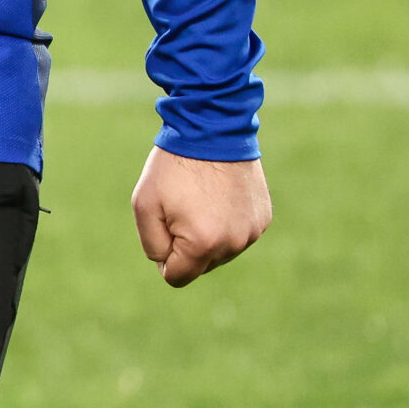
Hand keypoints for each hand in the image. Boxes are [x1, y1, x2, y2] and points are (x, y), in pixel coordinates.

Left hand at [131, 149, 272, 286]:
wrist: (213, 131)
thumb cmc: (173, 168)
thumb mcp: (145, 205)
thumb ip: (153, 245)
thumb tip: (167, 267)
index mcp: (203, 244)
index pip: (177, 277)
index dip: (163, 256)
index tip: (162, 227)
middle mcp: (234, 244)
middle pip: (200, 265)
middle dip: (185, 244)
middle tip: (181, 206)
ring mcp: (252, 232)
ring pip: (220, 251)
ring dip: (208, 234)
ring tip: (201, 198)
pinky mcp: (263, 219)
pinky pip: (238, 233)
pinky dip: (226, 222)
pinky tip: (220, 195)